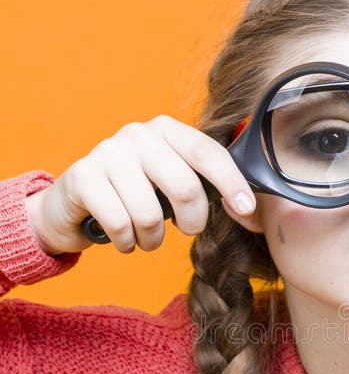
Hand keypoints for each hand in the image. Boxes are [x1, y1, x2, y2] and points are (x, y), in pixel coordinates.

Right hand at [24, 115, 255, 254]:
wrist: (74, 203)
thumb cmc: (135, 196)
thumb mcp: (171, 183)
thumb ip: (206, 188)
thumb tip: (250, 211)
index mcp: (166, 129)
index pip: (207, 153)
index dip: (231, 183)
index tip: (246, 211)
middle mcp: (138, 134)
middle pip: (185, 188)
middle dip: (193, 222)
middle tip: (187, 230)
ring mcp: (107, 153)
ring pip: (150, 214)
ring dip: (153, 239)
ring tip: (146, 237)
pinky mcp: (82, 177)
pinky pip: (120, 225)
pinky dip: (126, 243)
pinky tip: (123, 239)